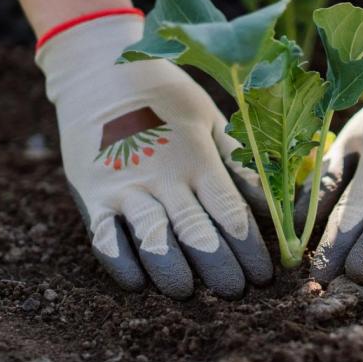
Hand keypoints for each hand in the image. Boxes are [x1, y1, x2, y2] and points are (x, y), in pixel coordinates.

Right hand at [36, 10, 271, 298]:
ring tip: (187, 293)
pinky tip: (137, 282)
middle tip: (236, 292)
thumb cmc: (164, 94)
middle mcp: (163, 176)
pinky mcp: (89, 192)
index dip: (249, 248)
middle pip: (197, 232)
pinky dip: (120, 261)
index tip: (265, 274)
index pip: (230, 212)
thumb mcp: (210, 119)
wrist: (99, 67)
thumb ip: (239, 162)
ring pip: (153, 239)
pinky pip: (104, 236)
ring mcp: (124, 185)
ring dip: (172, 271)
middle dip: (220, 268)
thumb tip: (273, 202)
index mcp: (197, 157)